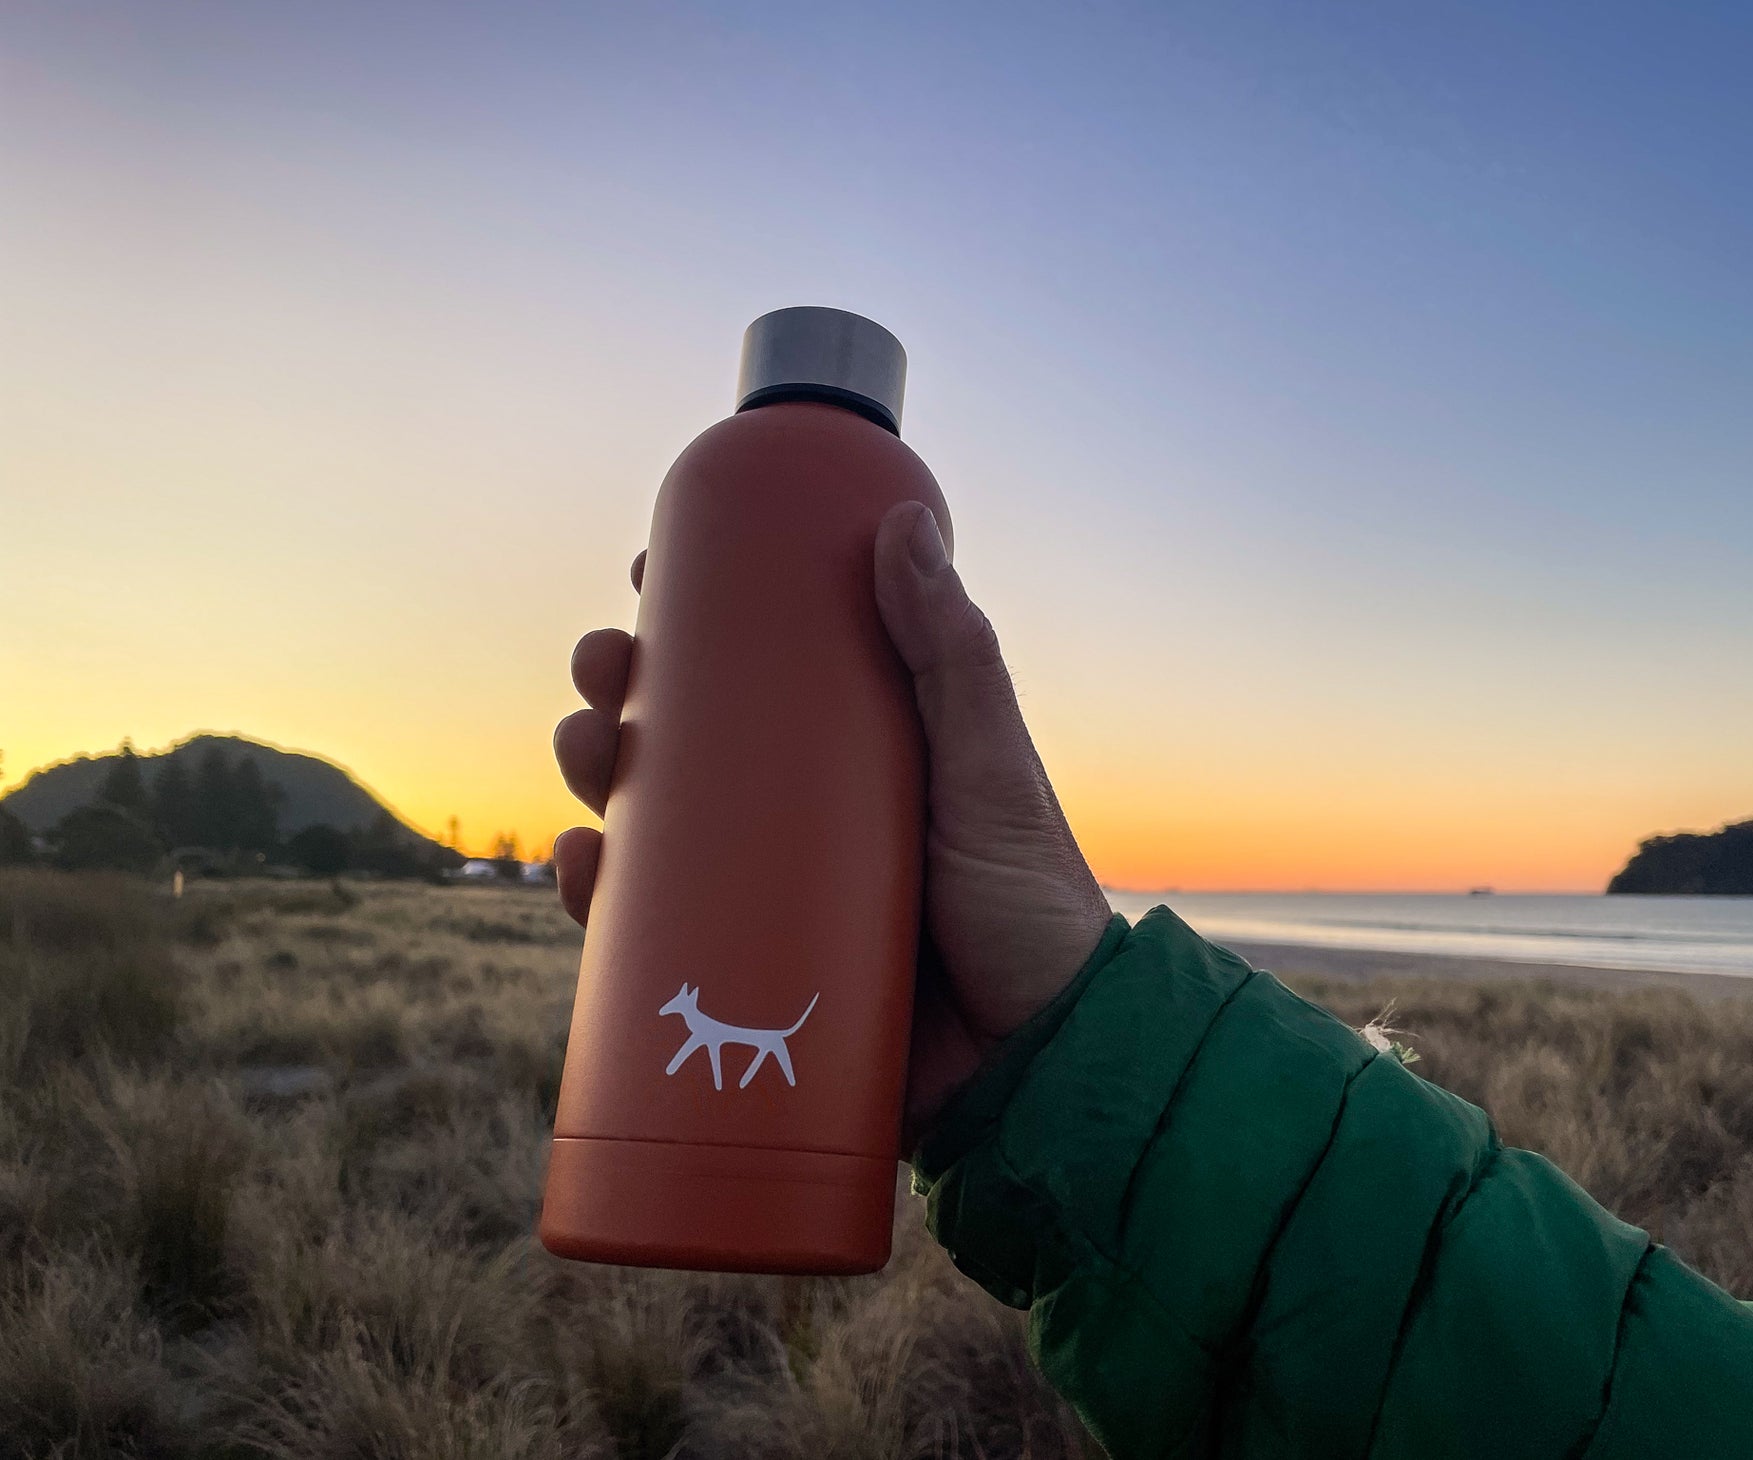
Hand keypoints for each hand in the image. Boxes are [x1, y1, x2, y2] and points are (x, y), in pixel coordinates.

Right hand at [553, 501, 1110, 1141]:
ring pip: (656, 825)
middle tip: (602, 665)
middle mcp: (800, 817)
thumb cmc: (1028, 903)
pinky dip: (602, 897)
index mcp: (853, 755)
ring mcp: (768, 895)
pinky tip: (578, 863)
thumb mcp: (988, 765)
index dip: (694, 622)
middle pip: (687, 740)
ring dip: (598, 778)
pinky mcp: (745, 977)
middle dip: (622, 693)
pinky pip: (651, 933)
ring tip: (586, 751)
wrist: (1037, 1060)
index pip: (759, 671)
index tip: (648, 573)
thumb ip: (954, 655)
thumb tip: (901, 522)